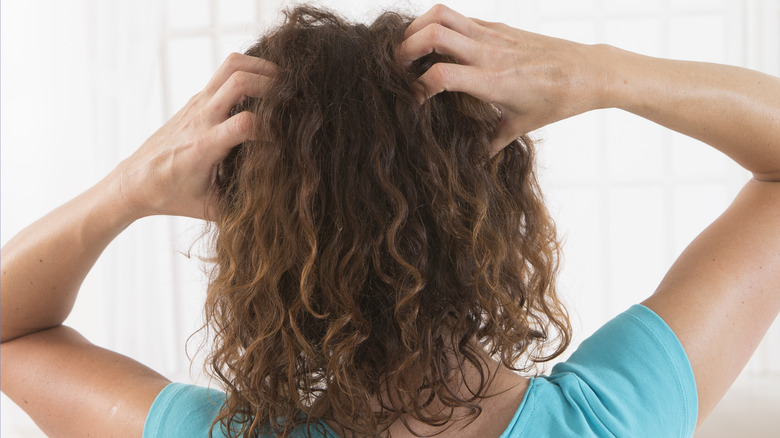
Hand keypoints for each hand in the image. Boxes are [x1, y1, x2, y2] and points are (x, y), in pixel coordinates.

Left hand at [114, 53, 276, 219]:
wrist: (134, 181)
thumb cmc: (171, 196)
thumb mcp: (210, 208)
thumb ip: (242, 205)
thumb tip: (278, 207)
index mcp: (204, 146)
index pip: (245, 123)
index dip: (273, 128)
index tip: (287, 139)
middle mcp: (200, 119)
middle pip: (239, 80)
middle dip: (271, 83)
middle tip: (293, 95)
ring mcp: (197, 104)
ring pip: (231, 66)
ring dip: (260, 67)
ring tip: (281, 82)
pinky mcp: (197, 99)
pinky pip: (224, 72)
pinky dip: (248, 72)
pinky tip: (263, 88)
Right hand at [400, 4, 606, 153]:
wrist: (589, 71)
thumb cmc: (558, 100)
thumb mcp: (521, 126)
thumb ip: (491, 142)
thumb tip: (473, 161)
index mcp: (492, 82)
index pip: (440, 76)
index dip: (416, 87)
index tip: (412, 101)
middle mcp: (489, 53)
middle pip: (432, 35)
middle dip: (404, 49)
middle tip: (396, 67)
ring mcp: (493, 35)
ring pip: (442, 15)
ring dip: (417, 27)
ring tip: (409, 47)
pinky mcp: (499, 26)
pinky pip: (460, 16)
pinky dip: (439, 24)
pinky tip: (437, 44)